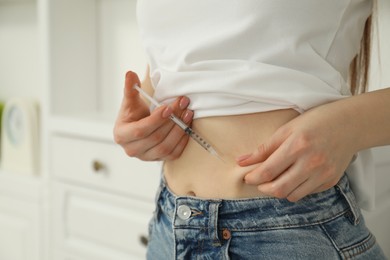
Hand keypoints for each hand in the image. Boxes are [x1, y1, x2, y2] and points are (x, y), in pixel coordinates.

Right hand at [113, 71, 193, 160]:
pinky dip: (182, 140)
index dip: (156, 120)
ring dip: (180, 130)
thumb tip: (130, 73)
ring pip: (166, 147)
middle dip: (172, 120)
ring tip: (188, 113)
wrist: (139, 127)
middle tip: (183, 104)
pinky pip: (173, 153)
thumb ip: (131, 89)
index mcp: (122, 135)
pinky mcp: (159, 160)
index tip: (168, 107)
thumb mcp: (131, 102)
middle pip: (156, 138)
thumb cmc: (134, 115)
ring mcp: (146, 157)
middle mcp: (132, 150)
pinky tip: (187, 126)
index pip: (140, 130)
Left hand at [237, 106, 356, 201]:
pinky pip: (306, 193)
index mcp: (297, 146)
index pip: (268, 171)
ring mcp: (323, 174)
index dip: (253, 178)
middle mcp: (311, 162)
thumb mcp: (286, 129)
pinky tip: (293, 177)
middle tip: (258, 181)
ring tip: (275, 180)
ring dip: (279, 190)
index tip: (247, 177)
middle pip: (279, 189)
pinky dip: (295, 189)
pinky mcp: (331, 181)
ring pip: (292, 195)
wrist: (349, 125)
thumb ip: (264, 148)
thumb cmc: (314, 122)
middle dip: (263, 188)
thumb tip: (241, 161)